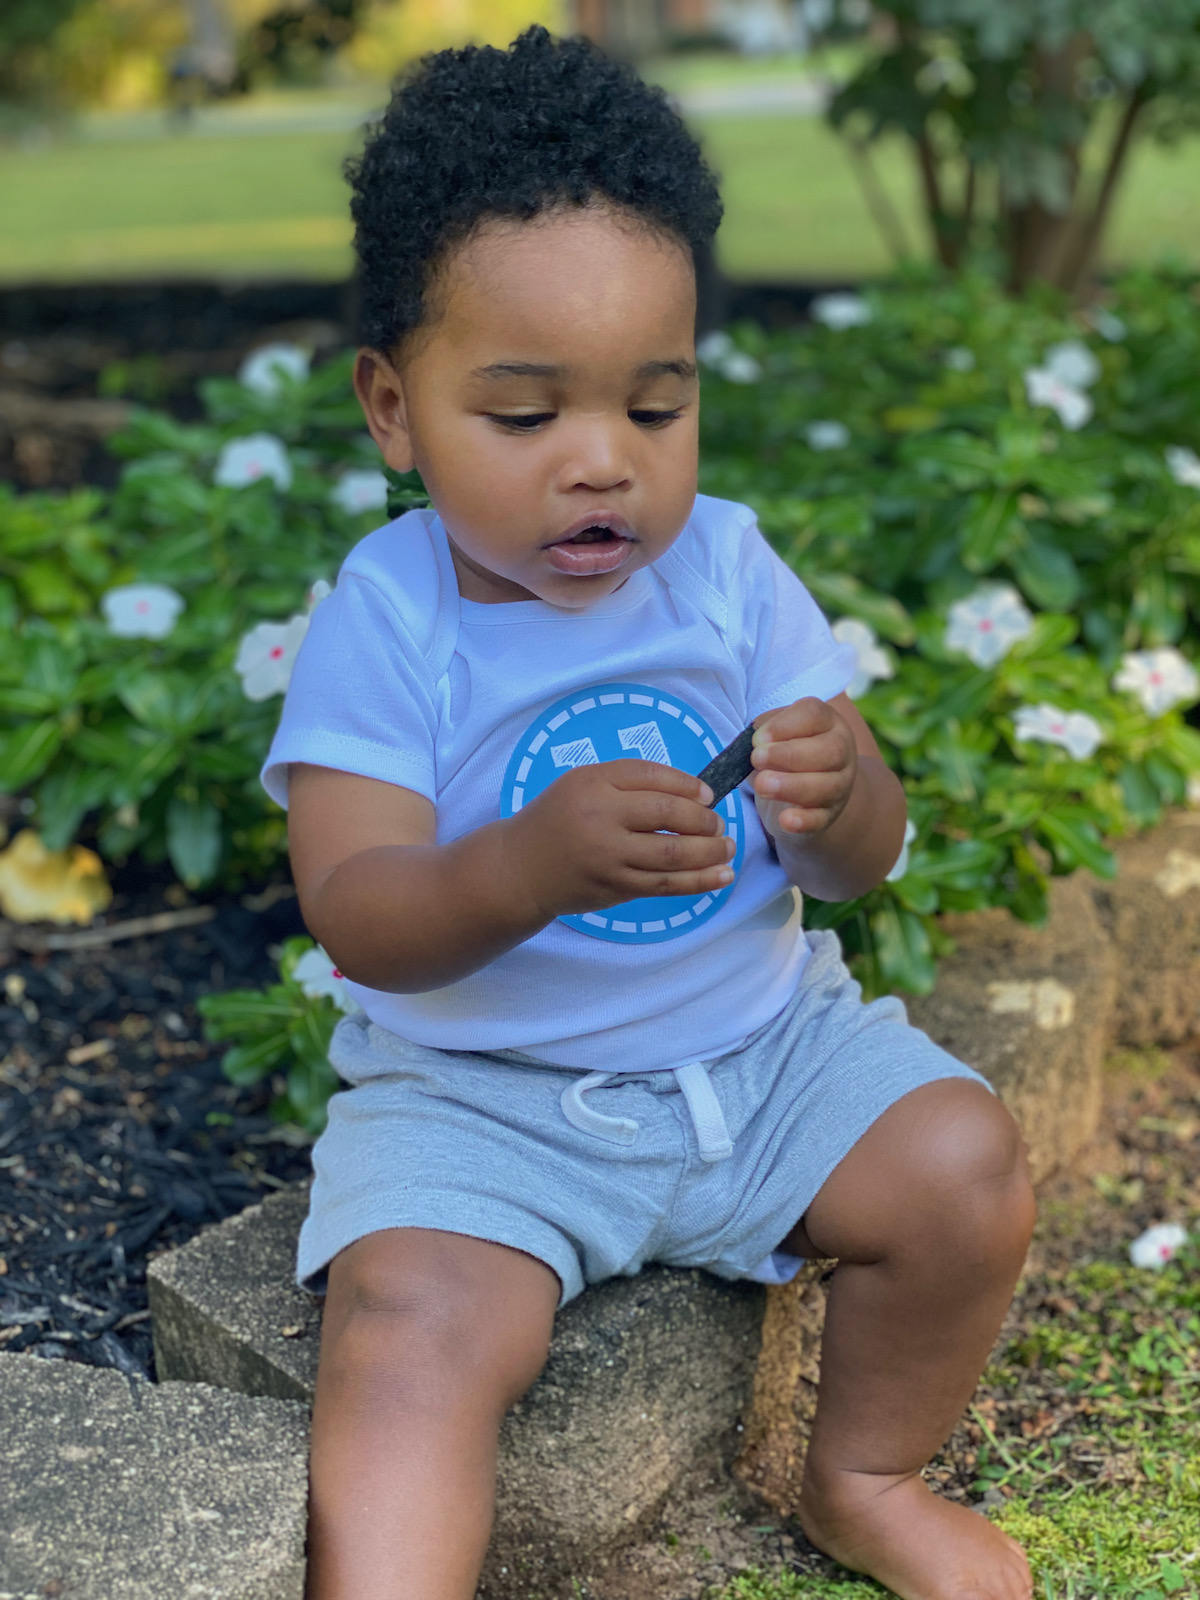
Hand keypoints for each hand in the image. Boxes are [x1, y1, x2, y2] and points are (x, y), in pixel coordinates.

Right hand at [504, 760, 735, 920]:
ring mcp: (608, 858)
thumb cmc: (558, 818)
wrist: (521, 868)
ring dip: (710, 852)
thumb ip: (629, 782)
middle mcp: (600, 819)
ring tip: (728, 848)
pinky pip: (664, 886)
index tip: (709, 795)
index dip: (688, 785)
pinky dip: (699, 882)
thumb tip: (692, 792)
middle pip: (666, 814)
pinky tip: (721, 876)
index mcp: (592, 784)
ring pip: (672, 855)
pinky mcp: (615, 889)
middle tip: (720, 824)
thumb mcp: (582, 783)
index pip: (650, 776)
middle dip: (703, 819)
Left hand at [750, 697, 857, 840]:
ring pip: (827, 786)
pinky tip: (786, 820)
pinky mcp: (829, 815)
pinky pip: (822, 819)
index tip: (757, 739)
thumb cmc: (786, 750)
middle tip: (757, 759)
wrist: (810, 786)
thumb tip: (757, 739)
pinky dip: (804, 821)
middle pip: (829, 751)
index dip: (785, 725)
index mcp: (827, 722)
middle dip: (790, 755)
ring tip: (762, 785)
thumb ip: (765, 729)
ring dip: (792, 786)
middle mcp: (841, 751)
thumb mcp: (777, 732)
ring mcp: (840, 785)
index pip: (814, 716)